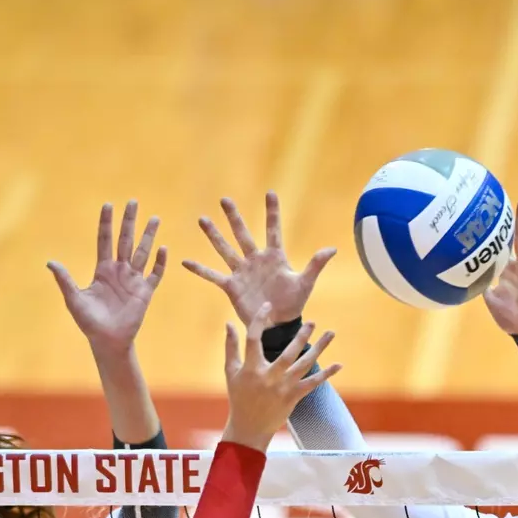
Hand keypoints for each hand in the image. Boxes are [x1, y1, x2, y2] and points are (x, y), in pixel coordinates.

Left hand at [46, 202, 167, 353]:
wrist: (107, 341)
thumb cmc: (89, 322)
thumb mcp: (74, 299)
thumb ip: (65, 280)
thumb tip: (50, 262)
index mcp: (102, 270)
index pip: (105, 240)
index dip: (106, 223)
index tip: (108, 205)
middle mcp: (119, 271)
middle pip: (125, 240)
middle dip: (129, 221)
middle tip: (133, 202)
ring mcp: (133, 280)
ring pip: (143, 252)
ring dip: (148, 236)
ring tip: (154, 218)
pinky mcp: (145, 292)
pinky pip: (154, 274)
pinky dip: (159, 262)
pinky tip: (163, 248)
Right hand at [183, 191, 336, 325]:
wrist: (278, 325)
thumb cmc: (293, 303)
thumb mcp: (305, 283)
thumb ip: (315, 265)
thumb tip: (332, 249)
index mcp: (274, 257)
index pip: (272, 229)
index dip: (272, 212)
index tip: (270, 193)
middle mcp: (255, 260)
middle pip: (242, 234)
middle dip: (234, 217)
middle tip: (224, 199)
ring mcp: (242, 272)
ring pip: (225, 249)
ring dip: (214, 236)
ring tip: (203, 219)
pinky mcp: (232, 287)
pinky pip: (213, 276)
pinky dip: (200, 270)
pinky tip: (184, 262)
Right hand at [220, 304, 338, 450]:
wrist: (249, 427)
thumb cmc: (239, 396)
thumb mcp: (230, 371)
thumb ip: (231, 346)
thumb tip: (230, 323)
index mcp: (250, 369)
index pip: (254, 339)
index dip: (259, 321)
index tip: (267, 306)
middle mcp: (268, 377)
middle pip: (288, 353)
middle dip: (301, 336)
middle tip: (312, 322)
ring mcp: (283, 388)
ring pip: (304, 365)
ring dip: (319, 348)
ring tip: (331, 333)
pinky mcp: (293, 397)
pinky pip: (313, 384)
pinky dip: (326, 374)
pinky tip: (339, 364)